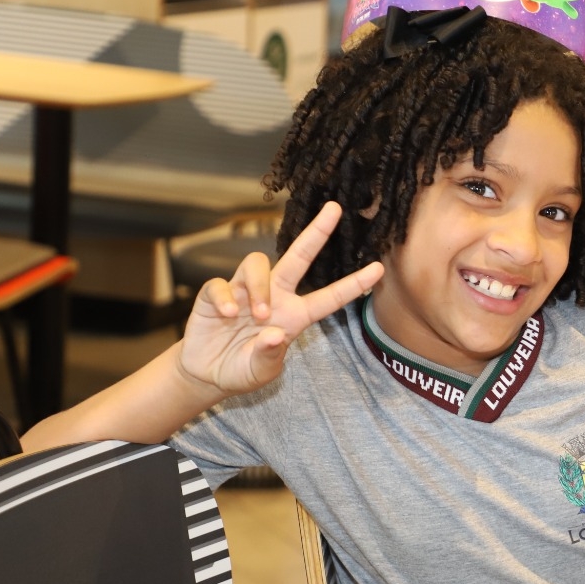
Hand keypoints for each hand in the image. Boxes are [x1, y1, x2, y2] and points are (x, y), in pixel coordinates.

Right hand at [179, 202, 383, 396]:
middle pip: (299, 257)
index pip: (329, 297)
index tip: (379, 269)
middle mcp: (275, 297)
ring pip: (258, 263)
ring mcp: (245, 291)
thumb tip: (274, 334)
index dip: (353, 284)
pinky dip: (225, 297)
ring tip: (256, 315)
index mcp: (294, 316)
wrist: (205, 373)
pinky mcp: (217, 293)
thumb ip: (268, 356)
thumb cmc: (240, 370)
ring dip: (260, 286)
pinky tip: (226, 315)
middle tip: (335, 209)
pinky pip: (222, 283)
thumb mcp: (259, 372)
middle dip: (317, 232)